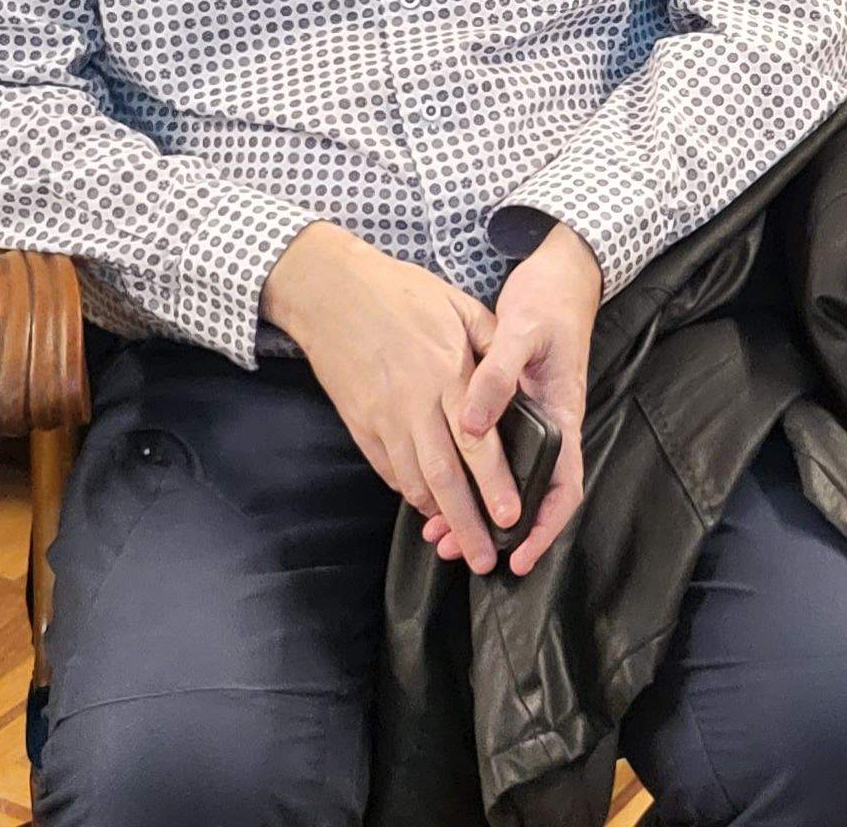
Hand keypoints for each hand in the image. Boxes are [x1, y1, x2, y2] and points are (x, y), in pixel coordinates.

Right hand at [266, 224, 504, 570]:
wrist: (329, 289)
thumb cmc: (399, 292)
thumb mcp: (458, 304)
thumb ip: (492, 342)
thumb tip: (518, 376)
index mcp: (447, 374)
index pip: (477, 442)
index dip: (495, 484)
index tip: (511, 516)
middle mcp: (415, 404)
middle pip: (445, 478)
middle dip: (468, 523)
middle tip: (485, 557)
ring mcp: (383, 418)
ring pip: (413, 481)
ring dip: (437, 517)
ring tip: (459, 544)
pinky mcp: (360, 424)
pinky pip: (388, 469)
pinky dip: (409, 493)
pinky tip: (427, 505)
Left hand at [425, 223, 597, 574]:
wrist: (559, 274)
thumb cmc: (549, 302)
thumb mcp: (523, 331)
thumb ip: (497, 376)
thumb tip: (472, 425)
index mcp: (562, 416)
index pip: (563, 488)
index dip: (544, 528)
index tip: (519, 557)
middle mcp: (549, 425)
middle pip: (531, 496)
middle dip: (497, 532)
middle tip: (458, 552)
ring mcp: (532, 419)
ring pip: (509, 480)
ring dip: (476, 508)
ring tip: (439, 531)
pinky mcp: (512, 408)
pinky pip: (494, 456)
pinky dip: (469, 477)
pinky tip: (439, 483)